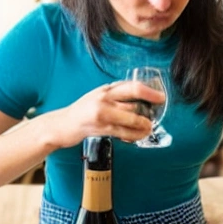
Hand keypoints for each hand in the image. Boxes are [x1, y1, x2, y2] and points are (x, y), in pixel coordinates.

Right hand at [48, 81, 165, 147]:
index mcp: (106, 89)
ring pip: (131, 118)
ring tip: (149, 128)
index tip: (161, 97)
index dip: (150, 92)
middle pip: (134, 102)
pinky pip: (124, 133)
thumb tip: (141, 95)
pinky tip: (138, 136)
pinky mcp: (101, 128)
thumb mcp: (99, 96)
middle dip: (149, 111)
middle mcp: (104, 98)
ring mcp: (102, 113)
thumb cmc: (83, 111)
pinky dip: (134, 136)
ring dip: (144, 125)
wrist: (61, 125)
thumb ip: (117, 95)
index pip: (133, 86)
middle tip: (156, 117)